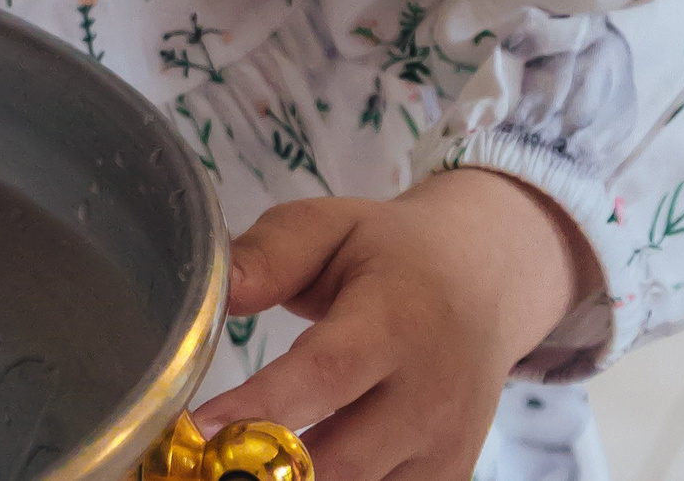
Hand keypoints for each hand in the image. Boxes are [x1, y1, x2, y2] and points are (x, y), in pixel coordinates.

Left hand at [193, 170, 597, 480]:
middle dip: (266, 469)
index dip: (260, 407)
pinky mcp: (446, 478)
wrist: (486, 283)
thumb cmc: (391, 254)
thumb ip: (268, 256)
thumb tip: (214, 293)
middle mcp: (427, 396)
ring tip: (236, 465)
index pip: (325, 375)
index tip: (197, 426)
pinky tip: (285, 472)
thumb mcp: (329, 227)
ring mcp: (443, 447)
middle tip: (203, 459)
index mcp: (395, 323)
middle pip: (339, 460)